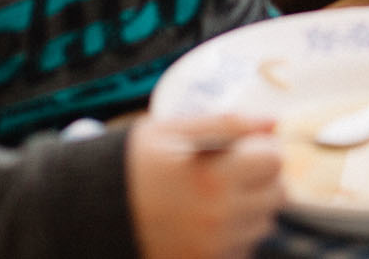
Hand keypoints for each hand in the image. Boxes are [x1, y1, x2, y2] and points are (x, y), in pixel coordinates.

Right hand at [127, 114, 281, 258]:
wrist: (93, 214)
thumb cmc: (131, 166)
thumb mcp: (171, 132)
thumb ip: (227, 124)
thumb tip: (272, 122)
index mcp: (212, 178)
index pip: (274, 161)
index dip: (261, 148)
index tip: (243, 147)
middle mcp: (218, 218)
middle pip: (276, 195)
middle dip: (261, 177)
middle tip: (232, 168)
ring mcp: (213, 248)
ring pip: (262, 225)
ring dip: (251, 207)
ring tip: (215, 194)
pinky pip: (243, 249)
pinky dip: (235, 234)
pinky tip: (207, 219)